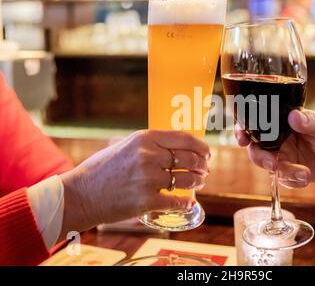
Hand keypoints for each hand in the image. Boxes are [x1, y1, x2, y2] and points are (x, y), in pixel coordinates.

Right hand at [58, 130, 209, 238]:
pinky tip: (188, 203)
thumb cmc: (103, 169)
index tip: (207, 153)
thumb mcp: (126, 145)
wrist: (80, 194)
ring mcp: (149, 179)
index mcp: (145, 138)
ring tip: (198, 183)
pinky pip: (177, 201)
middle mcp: (149, 156)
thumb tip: (178, 146)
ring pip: (187, 180)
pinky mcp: (146, 201)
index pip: (185, 139)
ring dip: (197, 182)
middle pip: (190, 159)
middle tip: (204, 171)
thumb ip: (151, 144)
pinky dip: (185, 203)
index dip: (202, 147)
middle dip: (202, 166)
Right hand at [235, 109, 314, 188]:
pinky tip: (306, 176)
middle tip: (272, 164)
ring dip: (281, 171)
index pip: (257, 122)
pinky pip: (282, 178)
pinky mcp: (291, 170)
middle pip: (256, 146)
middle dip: (259, 156)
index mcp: (284, 121)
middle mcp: (280, 137)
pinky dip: (292, 180)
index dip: (244, 128)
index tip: (242, 137)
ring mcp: (284, 155)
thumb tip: (293, 116)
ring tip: (302, 173)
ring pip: (267, 164)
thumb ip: (310, 122)